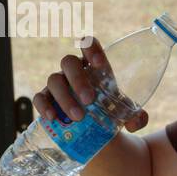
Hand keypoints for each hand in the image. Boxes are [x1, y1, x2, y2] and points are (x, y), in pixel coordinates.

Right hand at [32, 36, 148, 131]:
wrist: (95, 131)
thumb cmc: (109, 112)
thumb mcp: (125, 114)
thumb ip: (136, 117)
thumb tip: (137, 121)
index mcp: (93, 66)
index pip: (88, 45)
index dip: (91, 49)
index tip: (99, 64)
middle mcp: (73, 71)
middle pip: (68, 62)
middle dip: (77, 80)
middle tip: (89, 100)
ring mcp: (57, 84)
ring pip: (53, 80)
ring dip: (65, 98)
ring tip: (78, 117)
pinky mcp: (46, 100)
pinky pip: (39, 97)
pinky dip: (44, 106)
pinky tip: (52, 118)